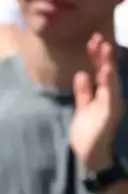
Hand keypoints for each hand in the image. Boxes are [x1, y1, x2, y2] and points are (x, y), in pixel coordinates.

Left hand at [71, 34, 123, 171]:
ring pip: (111, 80)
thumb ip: (84, 92)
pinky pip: (110, 96)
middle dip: (103, 54)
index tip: (92, 40)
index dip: (96, 56)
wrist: (92, 156)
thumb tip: (81, 73)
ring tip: (105, 48)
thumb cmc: (88, 133)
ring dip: (108, 64)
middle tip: (97, 37)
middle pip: (107, 71)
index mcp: (102, 94)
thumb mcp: (83, 108)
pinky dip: (108, 83)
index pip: (100, 71)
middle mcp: (110, 96)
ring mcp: (112, 104)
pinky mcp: (111, 114)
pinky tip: (105, 72)